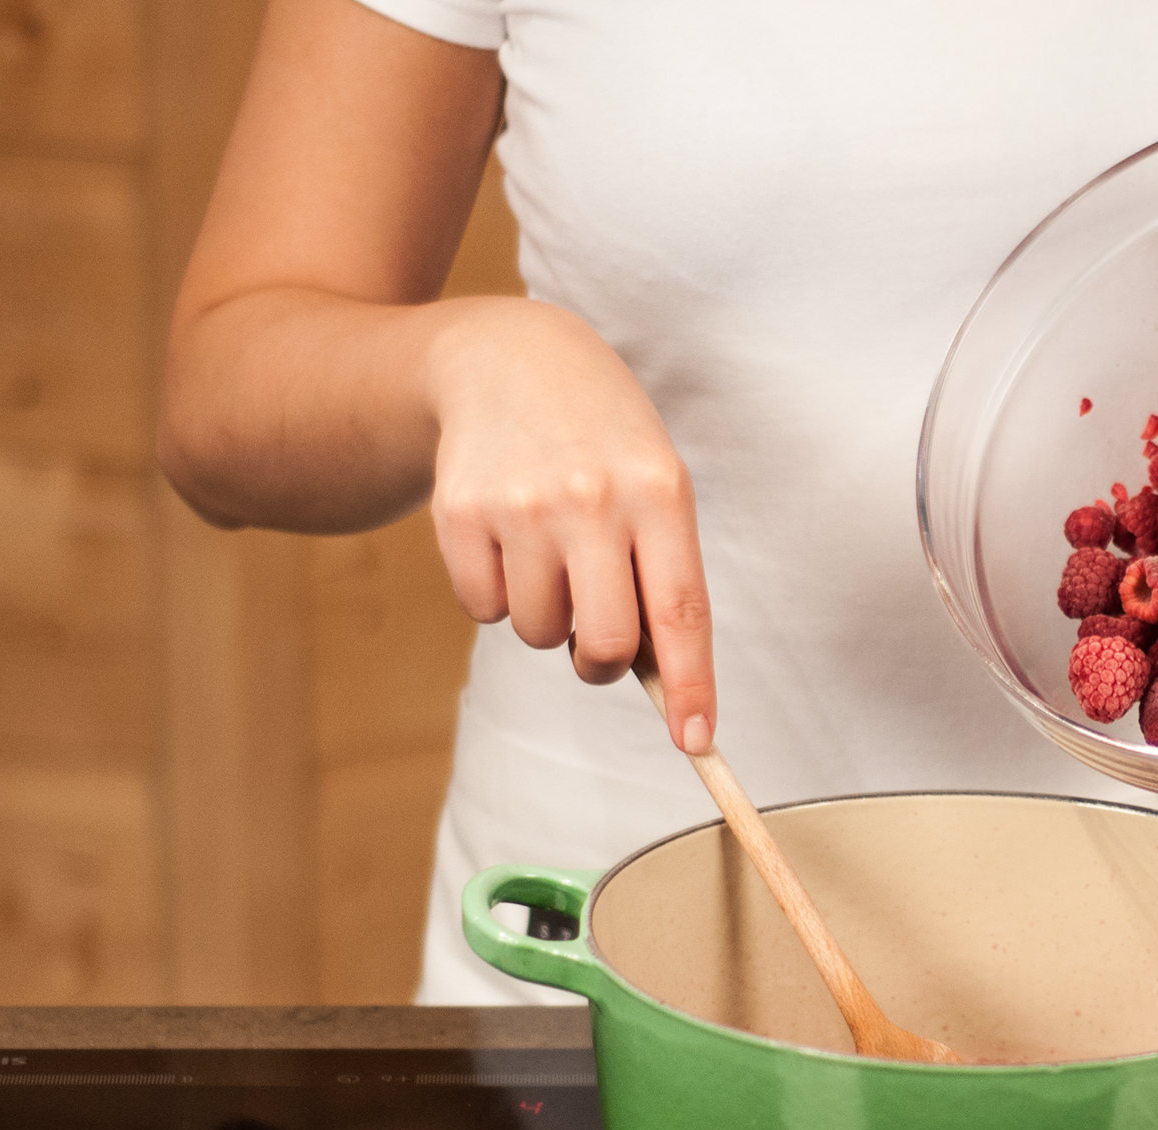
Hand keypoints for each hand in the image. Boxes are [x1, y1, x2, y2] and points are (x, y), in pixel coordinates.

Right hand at [425, 299, 716, 750]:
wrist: (509, 359)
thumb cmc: (603, 442)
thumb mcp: (655, 483)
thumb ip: (663, 575)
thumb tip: (660, 684)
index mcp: (659, 491)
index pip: (681, 612)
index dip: (689, 686)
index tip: (697, 742)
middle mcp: (592, 498)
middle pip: (603, 644)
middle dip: (601, 663)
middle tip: (596, 639)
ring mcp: (520, 504)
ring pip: (538, 634)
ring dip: (547, 618)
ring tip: (551, 553)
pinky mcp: (459, 512)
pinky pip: (484, 609)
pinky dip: (498, 594)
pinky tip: (508, 538)